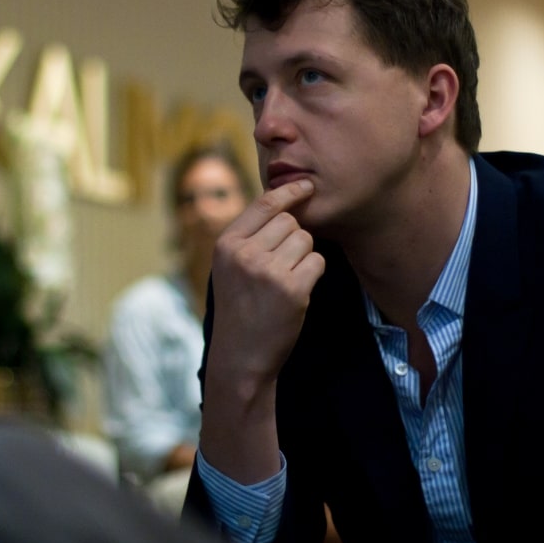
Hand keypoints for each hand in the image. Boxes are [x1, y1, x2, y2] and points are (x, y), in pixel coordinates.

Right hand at [208, 179, 324, 385]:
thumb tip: (284, 203)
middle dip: (294, 238)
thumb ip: (249, 237)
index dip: (289, 192)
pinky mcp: (291, 289)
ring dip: (304, 256)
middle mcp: (244, 253)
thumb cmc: (239, 310)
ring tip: (287, 279)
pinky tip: (298, 290)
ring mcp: (267, 271)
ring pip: (306, 240)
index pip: (263, 204)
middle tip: (283, 264)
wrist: (240, 357)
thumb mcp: (230, 268)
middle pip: (289, 222)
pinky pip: (317, 262)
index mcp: (226, 244)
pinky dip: (313, 273)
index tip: (306, 186)